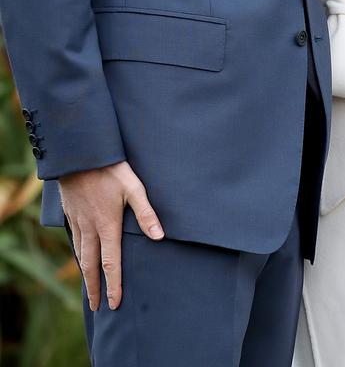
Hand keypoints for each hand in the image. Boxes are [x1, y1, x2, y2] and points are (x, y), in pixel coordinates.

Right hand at [60, 160, 163, 311]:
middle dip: (94, 288)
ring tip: (88, 287)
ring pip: (80, 254)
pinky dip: (77, 254)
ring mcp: (78, 221)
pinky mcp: (70, 213)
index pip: (111, 263)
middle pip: (91, 265)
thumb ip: (146, 213)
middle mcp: (90, 228)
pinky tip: (80, 256)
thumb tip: (159, 237)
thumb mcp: (134, 188)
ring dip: (85, 273)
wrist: (80, 154)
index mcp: (107, 225)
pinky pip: (74, 240)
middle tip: (96, 306)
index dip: (113, 285)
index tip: (113, 304)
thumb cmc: (110, 169)